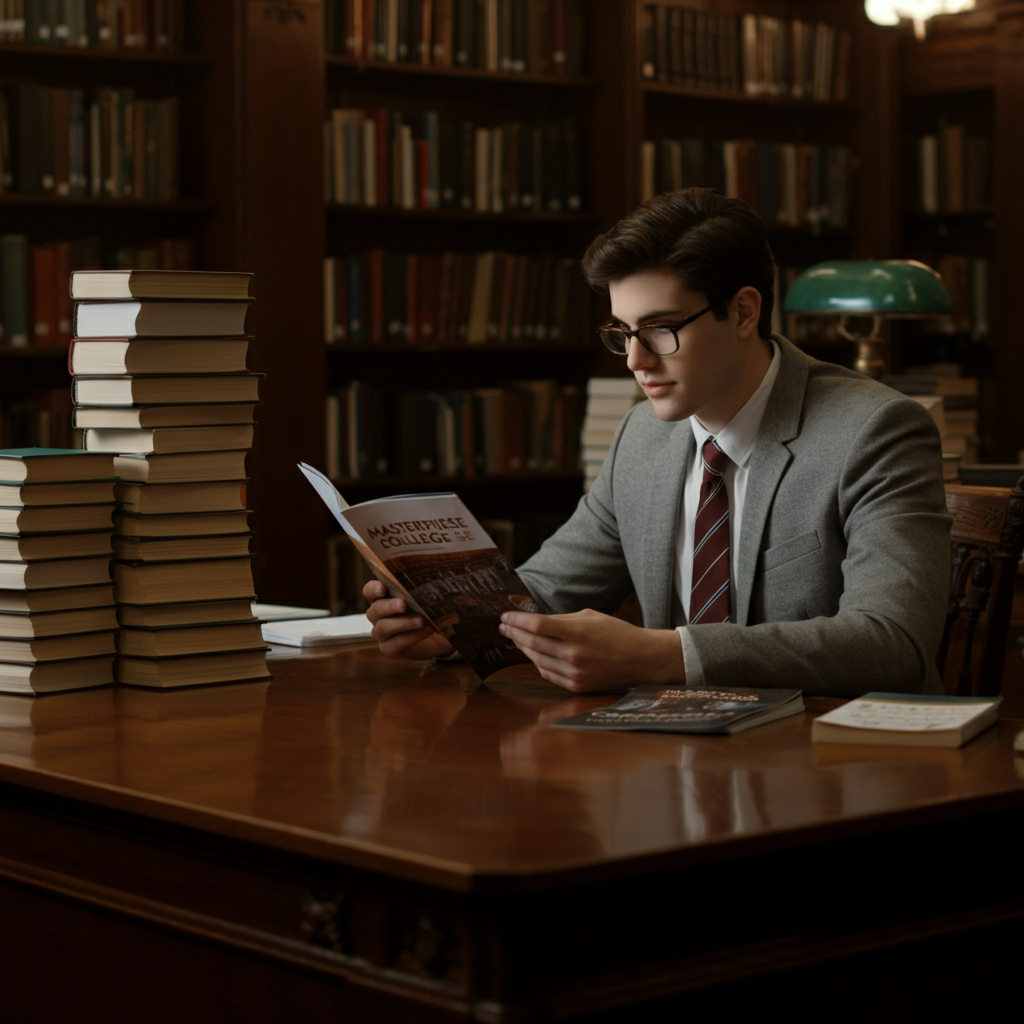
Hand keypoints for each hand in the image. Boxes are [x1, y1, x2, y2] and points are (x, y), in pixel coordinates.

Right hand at [363, 580, 454, 660]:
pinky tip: (426, 631)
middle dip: (388, 606)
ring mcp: (382, 634)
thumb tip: (428, 571)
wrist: (443, 632)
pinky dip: (411, 637)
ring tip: (420, 620)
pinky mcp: (390, 649)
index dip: (372, 589)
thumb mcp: (428, 593)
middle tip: (403, 604)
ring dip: (402, 623)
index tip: (382, 589)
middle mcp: (378, 616)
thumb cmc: (432, 607)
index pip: (369, 591)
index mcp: (383, 598)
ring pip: (382, 628)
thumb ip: (423, 584)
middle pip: (374, 610)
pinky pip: (395, 644)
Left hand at [498, 608, 683, 692]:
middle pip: (533, 643)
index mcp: (578, 632)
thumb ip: (562, 620)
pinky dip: (537, 663)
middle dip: (514, 633)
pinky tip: (532, 654)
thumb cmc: (617, 633)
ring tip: (514, 639)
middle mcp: (573, 654)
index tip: (505, 616)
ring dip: (523, 648)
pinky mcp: (577, 686)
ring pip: (537, 660)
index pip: (537, 625)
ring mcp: (574, 673)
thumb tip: (535, 621)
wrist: (642, 659)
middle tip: (503, 626)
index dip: (517, 621)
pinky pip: (548, 674)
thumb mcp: (590, 616)